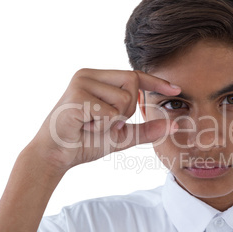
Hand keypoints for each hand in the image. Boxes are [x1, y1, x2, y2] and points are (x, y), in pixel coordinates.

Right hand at [32, 69, 179, 173]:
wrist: (56, 156)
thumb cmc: (86, 142)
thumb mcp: (122, 135)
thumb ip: (146, 129)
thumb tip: (174, 125)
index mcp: (99, 79)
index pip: (134, 75)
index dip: (156, 82)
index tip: (176, 89)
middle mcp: (89, 74)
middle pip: (133, 82)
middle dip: (129, 109)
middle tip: (107, 122)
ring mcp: (81, 82)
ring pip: (124, 99)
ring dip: (115, 120)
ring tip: (93, 124)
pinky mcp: (77, 95)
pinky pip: (111, 111)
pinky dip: (104, 126)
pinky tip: (86, 127)